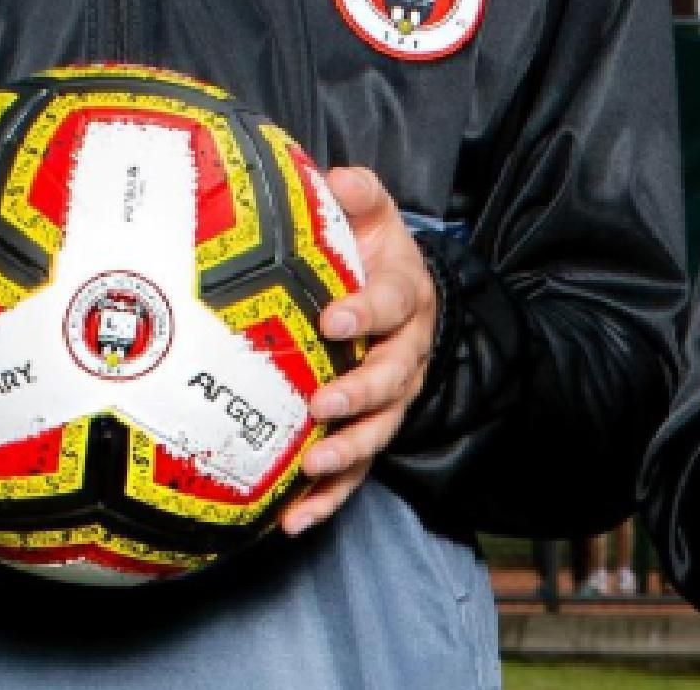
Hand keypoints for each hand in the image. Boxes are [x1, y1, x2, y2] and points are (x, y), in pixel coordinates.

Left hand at [281, 166, 435, 535]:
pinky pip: (356, 470)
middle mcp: (407, 352)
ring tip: (312, 467)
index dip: (369, 311)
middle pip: (392, 380)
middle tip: (320, 403)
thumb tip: (334, 178)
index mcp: (407, 294)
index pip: (396, 303)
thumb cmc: (373, 248)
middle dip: (358, 395)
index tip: (334, 317)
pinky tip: (292, 520)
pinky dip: (329, 498)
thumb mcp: (372, 211)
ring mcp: (393, 397)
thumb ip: (357, 192)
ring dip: (347, 453)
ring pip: (379, 433)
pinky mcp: (371, 430)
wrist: (403, 291)